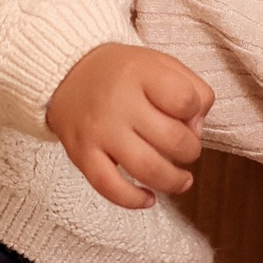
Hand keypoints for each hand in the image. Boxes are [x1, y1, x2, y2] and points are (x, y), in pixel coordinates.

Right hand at [47, 42, 210, 210]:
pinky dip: (133, 200)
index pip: (185, 100)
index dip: (195, 112)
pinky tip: (148, 198)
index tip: (189, 115)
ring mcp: (99, 131)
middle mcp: (119, 102)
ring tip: (182, 181)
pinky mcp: (81, 155)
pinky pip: (109, 187)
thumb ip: (192, 89)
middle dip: (190, 151)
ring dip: (173, 181)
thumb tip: (197, 129)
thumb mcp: (160, 63)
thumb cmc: (122, 74)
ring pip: (147, 168)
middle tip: (187, 149)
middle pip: (172, 139)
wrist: (65, 75)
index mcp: (141, 73)